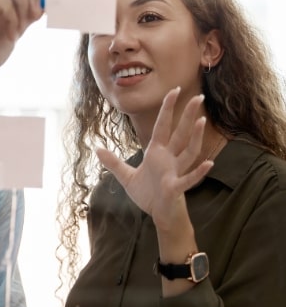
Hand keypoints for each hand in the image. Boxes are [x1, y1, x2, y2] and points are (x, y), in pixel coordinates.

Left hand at [95, 87, 212, 229]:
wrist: (159, 215)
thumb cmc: (148, 195)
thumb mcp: (126, 177)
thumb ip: (114, 162)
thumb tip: (97, 149)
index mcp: (157, 153)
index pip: (163, 127)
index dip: (167, 109)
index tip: (174, 90)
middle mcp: (169, 159)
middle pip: (180, 134)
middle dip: (188, 116)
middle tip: (199, 97)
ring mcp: (175, 172)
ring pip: (189, 151)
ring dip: (195, 137)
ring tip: (202, 121)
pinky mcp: (176, 188)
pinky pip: (189, 179)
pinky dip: (198, 172)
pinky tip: (209, 163)